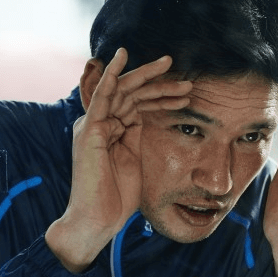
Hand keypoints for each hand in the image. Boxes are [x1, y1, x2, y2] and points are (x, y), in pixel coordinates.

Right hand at [46, 48, 191, 272]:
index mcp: (111, 130)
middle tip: (187, 79)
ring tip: (170, 66)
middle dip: (160, 84)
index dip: (162, 98)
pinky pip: (101, 96)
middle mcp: (100, 123)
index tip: (187, 97)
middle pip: (132, 93)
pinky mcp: (91, 130)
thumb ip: (135, 137)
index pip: (137, 104)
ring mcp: (94, 125)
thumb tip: (146, 117)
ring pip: (122, 90)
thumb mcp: (134, 160)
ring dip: (148, 78)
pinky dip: (111, 75)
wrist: (98, 219)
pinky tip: (122, 57)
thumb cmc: (116, 197)